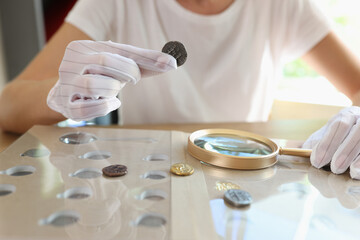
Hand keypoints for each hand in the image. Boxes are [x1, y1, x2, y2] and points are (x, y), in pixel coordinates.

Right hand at [47, 40, 176, 120]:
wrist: (65, 93)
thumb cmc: (98, 76)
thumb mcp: (119, 66)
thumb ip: (143, 63)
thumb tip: (172, 63)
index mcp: (84, 48)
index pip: (121, 49)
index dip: (146, 58)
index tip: (170, 64)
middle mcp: (71, 63)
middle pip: (104, 61)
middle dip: (127, 72)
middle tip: (134, 79)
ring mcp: (66, 85)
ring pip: (93, 84)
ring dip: (111, 90)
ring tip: (114, 92)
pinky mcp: (65, 106)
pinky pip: (84, 110)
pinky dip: (103, 108)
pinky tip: (111, 103)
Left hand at [303, 106, 359, 178]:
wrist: (356, 132)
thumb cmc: (337, 139)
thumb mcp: (323, 137)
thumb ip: (314, 145)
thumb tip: (299, 154)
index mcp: (346, 116)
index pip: (338, 126)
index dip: (327, 144)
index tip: (316, 162)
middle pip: (357, 132)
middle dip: (344, 151)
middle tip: (334, 169)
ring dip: (358, 156)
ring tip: (350, 172)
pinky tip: (358, 172)